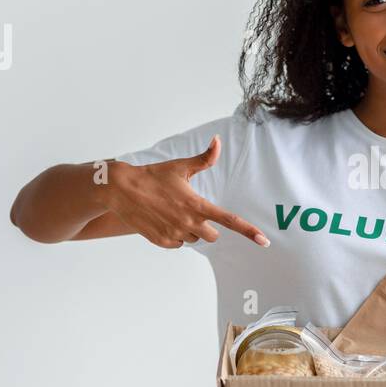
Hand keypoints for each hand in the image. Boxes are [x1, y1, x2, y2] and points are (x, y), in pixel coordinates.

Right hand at [101, 135, 268, 248]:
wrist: (121, 190)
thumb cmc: (153, 176)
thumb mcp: (180, 166)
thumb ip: (204, 159)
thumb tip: (217, 141)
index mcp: (197, 205)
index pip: (229, 221)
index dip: (249, 231)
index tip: (264, 241)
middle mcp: (188, 223)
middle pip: (213, 235)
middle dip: (207, 226)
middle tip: (190, 210)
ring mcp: (174, 234)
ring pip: (194, 239)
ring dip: (189, 230)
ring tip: (172, 212)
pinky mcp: (161, 242)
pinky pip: (178, 245)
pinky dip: (175, 235)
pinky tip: (163, 220)